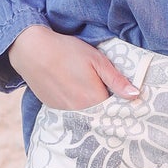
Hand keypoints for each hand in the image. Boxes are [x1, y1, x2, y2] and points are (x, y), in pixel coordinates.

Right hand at [7, 25, 139, 109]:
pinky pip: (72, 114)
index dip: (122, 105)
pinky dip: (77, 108)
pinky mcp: (53, 109)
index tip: (125, 99)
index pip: (116, 111)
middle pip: (101, 116)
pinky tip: (74, 93)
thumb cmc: (66, 51)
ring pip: (86, 117)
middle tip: (106, 94)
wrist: (31, 50)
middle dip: (108, 110)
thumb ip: (117, 80)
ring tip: (90, 94)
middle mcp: (80, 112)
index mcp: (95, 100)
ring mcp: (65, 113)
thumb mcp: (97, 60)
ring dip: (92, 110)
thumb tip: (135, 95)